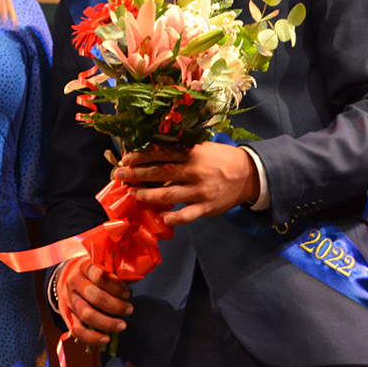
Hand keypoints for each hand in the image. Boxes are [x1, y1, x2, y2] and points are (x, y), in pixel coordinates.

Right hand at [55, 254, 132, 346]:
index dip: (116, 286)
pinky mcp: (67, 316)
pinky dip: (92, 337)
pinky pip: (77, 330)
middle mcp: (74, 283)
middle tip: (129, 310)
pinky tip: (105, 339)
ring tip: (122, 325)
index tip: (127, 293)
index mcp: (84, 267)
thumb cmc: (90, 273)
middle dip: (115, 305)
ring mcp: (69, 300)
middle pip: (94, 296)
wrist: (65, 278)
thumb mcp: (100, 266)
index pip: (99, 275)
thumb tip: (135, 278)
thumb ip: (116, 273)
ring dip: (106, 323)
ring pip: (86, 314)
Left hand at [115, 141, 259, 227]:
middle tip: (119, 176)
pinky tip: (158, 218)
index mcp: (192, 153)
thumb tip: (152, 149)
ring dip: (146, 196)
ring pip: (167, 196)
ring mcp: (199, 191)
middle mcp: (194, 171)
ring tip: (133, 195)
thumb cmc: (220, 158)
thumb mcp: (202, 147)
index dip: (141, 156)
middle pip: (159, 173)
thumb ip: (180, 148)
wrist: (248, 174)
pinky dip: (171, 219)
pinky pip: (185, 216)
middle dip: (136, 175)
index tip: (125, 158)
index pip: (161, 153)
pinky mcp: (206, 208)